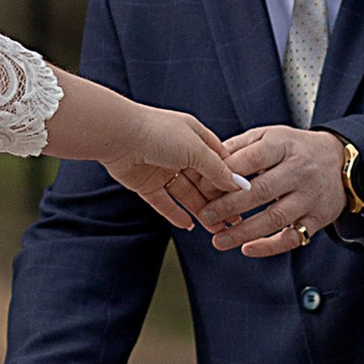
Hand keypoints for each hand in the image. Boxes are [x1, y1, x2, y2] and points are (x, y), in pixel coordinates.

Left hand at [98, 104, 240, 233]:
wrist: (118, 136)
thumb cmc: (159, 133)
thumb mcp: (196, 149)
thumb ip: (217, 169)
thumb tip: (238, 185)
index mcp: (194, 137)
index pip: (219, 161)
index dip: (231, 180)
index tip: (245, 199)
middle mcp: (179, 153)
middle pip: (204, 181)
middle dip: (219, 201)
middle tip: (233, 221)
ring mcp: (162, 169)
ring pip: (186, 194)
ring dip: (201, 211)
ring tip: (217, 229)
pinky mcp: (146, 184)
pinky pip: (164, 202)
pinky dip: (176, 214)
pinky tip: (189, 226)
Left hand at [200, 125, 347, 258]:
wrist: (341, 162)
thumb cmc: (295, 149)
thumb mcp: (270, 136)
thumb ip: (240, 147)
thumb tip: (207, 163)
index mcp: (284, 146)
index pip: (252, 159)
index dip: (225, 174)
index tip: (203, 186)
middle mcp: (300, 171)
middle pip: (261, 191)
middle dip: (229, 205)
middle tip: (206, 215)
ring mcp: (310, 197)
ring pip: (275, 217)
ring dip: (244, 231)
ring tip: (219, 240)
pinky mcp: (317, 219)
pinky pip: (293, 237)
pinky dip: (269, 246)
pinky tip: (248, 249)